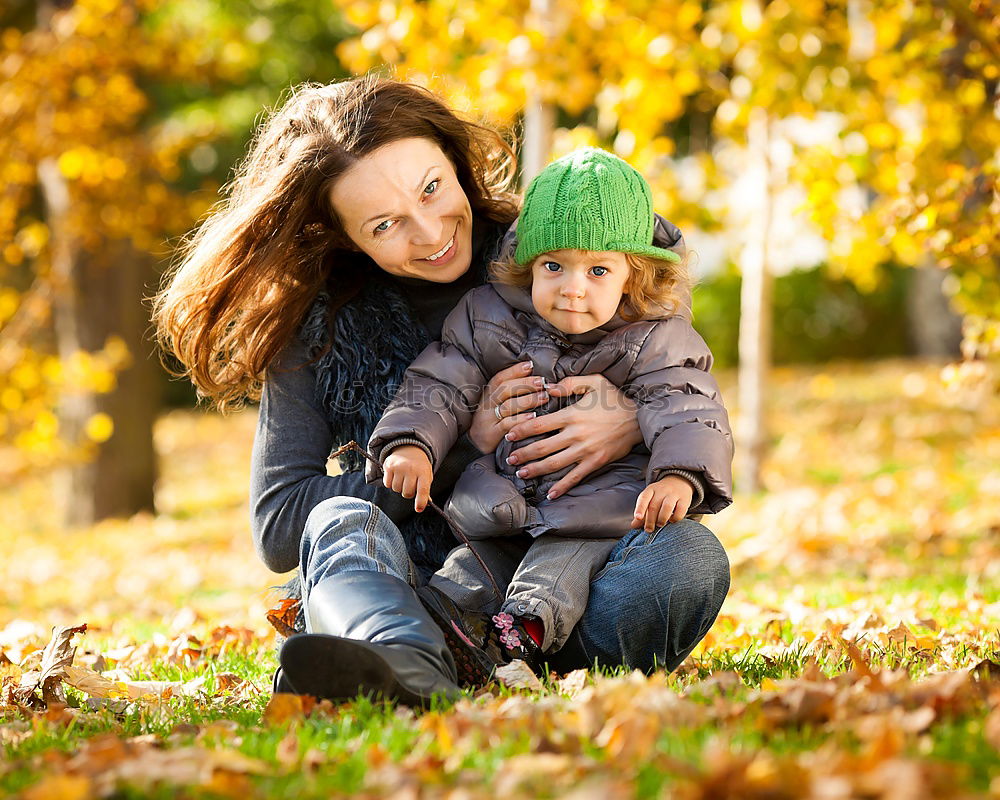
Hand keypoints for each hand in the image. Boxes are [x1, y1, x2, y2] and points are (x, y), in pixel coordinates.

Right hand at [381, 445, 433, 511]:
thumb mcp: (426, 475)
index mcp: (423, 472)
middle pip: (407, 493)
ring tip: (403, 478)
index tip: (419, 509)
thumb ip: (425, 490)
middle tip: (410, 485)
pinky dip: (390, 483)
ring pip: (396, 489)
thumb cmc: (419, 466)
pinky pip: (387, 484)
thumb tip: (425, 504)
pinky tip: (395, 476)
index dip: (421, 502)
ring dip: (399, 488)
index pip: (423, 490)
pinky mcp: (389, 466)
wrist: (410, 448)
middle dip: (408, 493)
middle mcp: (411, 469)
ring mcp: (399, 467)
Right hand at [468, 360, 549, 453]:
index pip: (500, 378)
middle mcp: (487, 405)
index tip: (530, 365)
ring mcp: (488, 420)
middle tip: (542, 382)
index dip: (514, 371)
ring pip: (508, 406)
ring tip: (544, 397)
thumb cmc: (493, 420)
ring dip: (528, 401)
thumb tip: (534, 377)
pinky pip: (507, 425)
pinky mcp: (491, 435)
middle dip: (525, 384)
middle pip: (504, 389)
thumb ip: (511, 392)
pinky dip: (521, 420)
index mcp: (488, 394)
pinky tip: (533, 417)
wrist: (474, 444)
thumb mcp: (496, 404)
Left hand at [504, 374, 641, 499]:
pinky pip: (575, 477)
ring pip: (555, 464)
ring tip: (521, 473)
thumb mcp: (595, 382)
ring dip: (536, 470)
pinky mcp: (595, 462)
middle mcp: (576, 435)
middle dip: (523, 454)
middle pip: (543, 447)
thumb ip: (570, 383)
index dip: (521, 430)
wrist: (639, 418)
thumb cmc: (614, 399)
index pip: (540, 425)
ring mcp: (585, 451)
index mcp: (572, 415)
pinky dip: (562, 487)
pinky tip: (550, 494)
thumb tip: (548, 387)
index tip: (508, 434)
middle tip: (509, 458)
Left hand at [631, 475, 692, 531]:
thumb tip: (633, 526)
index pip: (644, 498)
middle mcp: (662, 490)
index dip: (640, 508)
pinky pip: (680, 510)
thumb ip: (642, 513)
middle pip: (654, 506)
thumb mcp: (649, 499)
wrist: (678, 482)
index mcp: (650, 490)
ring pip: (667, 507)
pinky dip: (675, 518)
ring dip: (662, 518)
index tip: (638, 518)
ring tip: (660, 525)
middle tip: (649, 530)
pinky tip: (672, 520)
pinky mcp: (685, 499)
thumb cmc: (660, 495)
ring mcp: (674, 494)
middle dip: (650, 520)